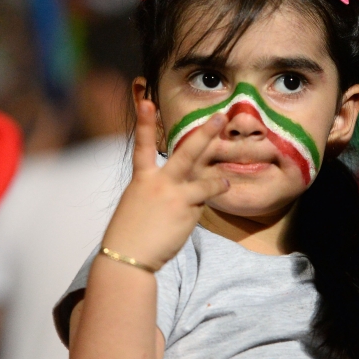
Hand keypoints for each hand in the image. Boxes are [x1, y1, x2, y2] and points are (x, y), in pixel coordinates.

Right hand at [101, 98, 228, 269]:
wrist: (128, 257)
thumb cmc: (130, 233)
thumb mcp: (137, 203)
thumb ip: (158, 189)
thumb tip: (183, 186)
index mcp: (142, 178)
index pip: (143, 145)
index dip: (144, 122)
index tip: (146, 101)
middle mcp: (159, 182)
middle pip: (186, 152)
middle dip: (205, 133)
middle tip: (219, 117)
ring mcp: (175, 195)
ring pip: (204, 178)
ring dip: (219, 179)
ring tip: (229, 174)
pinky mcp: (188, 211)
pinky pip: (204, 200)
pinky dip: (207, 199)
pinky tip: (207, 201)